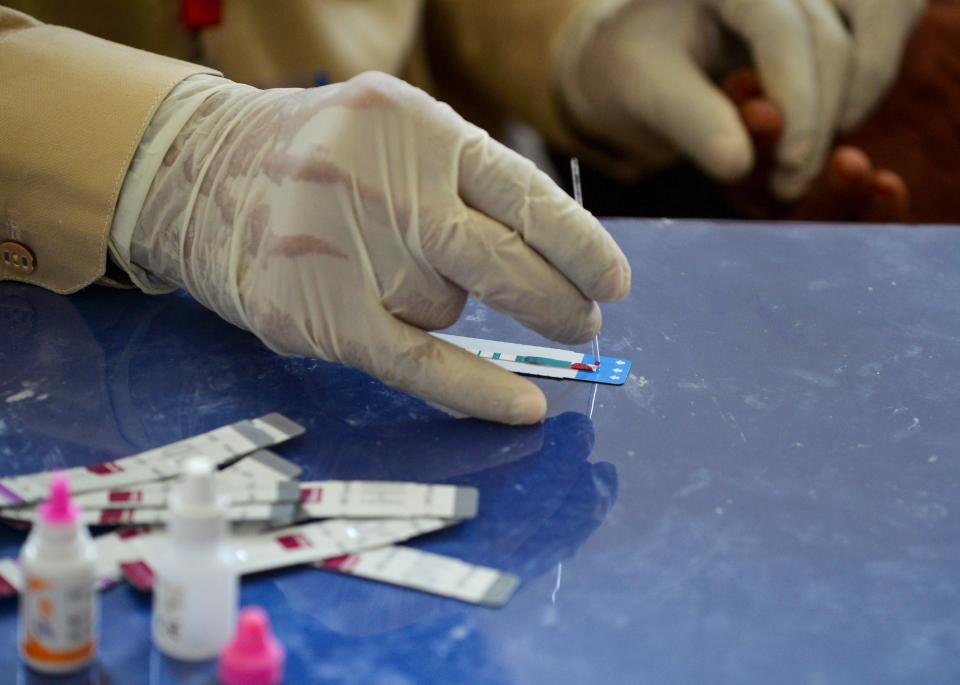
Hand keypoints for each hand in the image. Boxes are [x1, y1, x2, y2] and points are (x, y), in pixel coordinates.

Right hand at [129, 73, 630, 424]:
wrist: (193, 169)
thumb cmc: (316, 154)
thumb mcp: (393, 130)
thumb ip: (464, 178)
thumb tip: (555, 252)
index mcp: (417, 128)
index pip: (524, 196)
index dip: (580, 247)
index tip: (615, 283)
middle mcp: (384, 184)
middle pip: (504, 263)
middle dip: (556, 302)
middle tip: (583, 323)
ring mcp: (347, 250)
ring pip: (448, 309)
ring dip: (444, 306)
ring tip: (392, 274)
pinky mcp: (318, 313)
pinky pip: (418, 363)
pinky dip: (476, 389)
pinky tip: (523, 405)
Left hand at [558, 0, 924, 199]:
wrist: (632, 58)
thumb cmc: (631, 68)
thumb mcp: (645, 92)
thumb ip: (691, 121)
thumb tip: (740, 165)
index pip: (782, 31)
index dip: (798, 101)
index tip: (790, 166)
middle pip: (831, 40)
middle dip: (819, 121)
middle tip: (788, 186)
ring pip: (868, 36)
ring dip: (848, 107)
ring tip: (799, 167)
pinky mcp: (827, 12)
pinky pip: (874, 38)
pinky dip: (859, 89)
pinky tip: (822, 135)